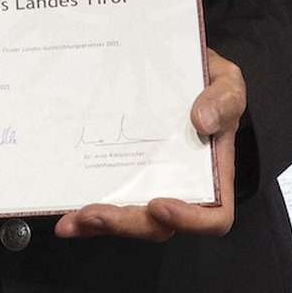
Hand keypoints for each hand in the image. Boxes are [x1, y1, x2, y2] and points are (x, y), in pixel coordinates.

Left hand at [56, 50, 244, 241]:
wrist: (169, 68)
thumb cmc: (204, 81)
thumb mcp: (225, 81)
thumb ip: (225, 99)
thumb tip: (203, 121)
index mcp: (211, 171)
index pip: (214, 215)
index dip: (190, 220)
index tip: (159, 205)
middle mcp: (178, 184)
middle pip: (159, 224)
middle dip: (126, 223)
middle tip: (94, 213)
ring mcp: (146, 182)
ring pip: (127, 219)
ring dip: (99, 224)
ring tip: (73, 220)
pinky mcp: (120, 174)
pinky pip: (106, 201)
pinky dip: (85, 216)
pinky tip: (66, 218)